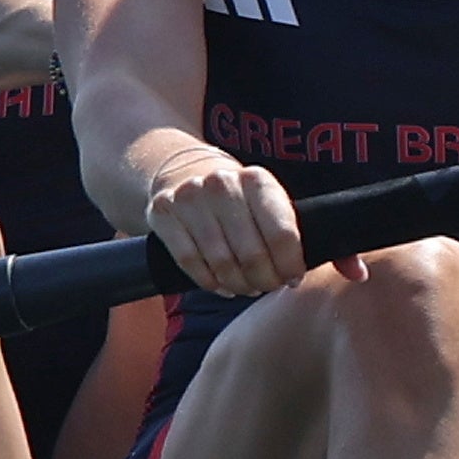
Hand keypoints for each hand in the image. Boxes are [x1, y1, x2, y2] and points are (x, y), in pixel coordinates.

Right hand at [142, 146, 307, 297]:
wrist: (186, 172)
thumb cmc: (236, 198)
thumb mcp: (264, 200)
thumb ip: (282, 229)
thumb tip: (295, 276)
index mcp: (256, 180)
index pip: (281, 234)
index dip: (290, 265)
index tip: (293, 279)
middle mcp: (222, 184)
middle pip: (251, 255)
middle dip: (263, 280)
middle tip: (266, 286)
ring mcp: (189, 197)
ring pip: (221, 263)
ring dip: (238, 285)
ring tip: (245, 287)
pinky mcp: (163, 212)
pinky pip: (190, 262)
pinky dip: (209, 282)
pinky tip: (221, 284)